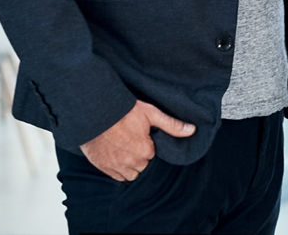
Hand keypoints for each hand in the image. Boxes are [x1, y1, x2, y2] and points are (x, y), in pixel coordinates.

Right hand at [79, 100, 194, 180]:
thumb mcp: (151, 114)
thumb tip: (192, 130)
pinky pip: (117, 175)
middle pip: (141, 164)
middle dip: (138, 153)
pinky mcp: (104, 168)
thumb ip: (172, 125)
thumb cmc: (123, 111)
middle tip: (129, 137)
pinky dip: (117, 167)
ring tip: (122, 146)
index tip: (138, 132)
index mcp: (145, 151)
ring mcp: (116, 167)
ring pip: (130, 172)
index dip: (145, 142)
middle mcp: (132, 163)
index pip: (151, 153)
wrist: (95, 113)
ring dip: (129, 163)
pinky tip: (114, 153)